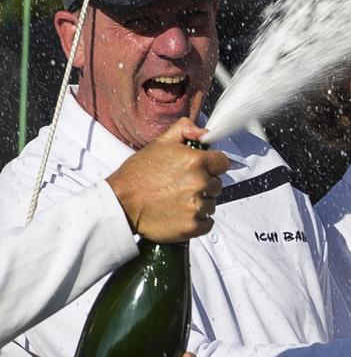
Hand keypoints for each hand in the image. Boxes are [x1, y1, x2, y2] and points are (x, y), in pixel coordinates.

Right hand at [107, 117, 228, 242]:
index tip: (203, 168)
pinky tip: (182, 214)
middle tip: (183, 185)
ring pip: (212, 203)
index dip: (213, 164)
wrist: (120, 203)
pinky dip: (198, 221)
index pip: (223, 162)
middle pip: (217, 184)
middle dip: (204, 183)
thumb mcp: (160, 143)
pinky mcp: (192, 227)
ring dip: (200, 202)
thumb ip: (185, 129)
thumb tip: (204, 133)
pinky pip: (208, 223)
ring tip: (179, 200)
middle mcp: (200, 184)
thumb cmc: (138, 174)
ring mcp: (197, 207)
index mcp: (196, 161)